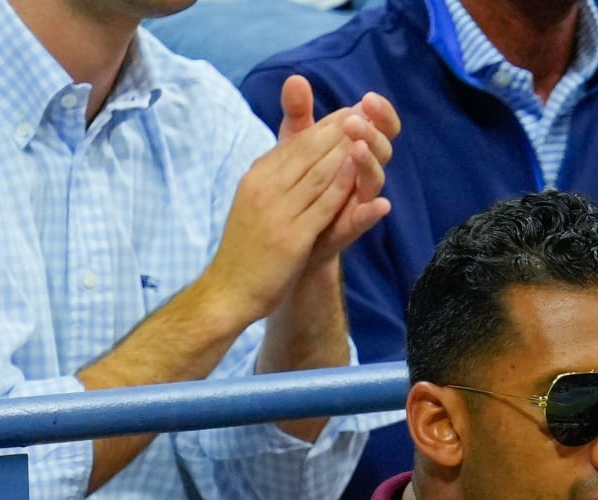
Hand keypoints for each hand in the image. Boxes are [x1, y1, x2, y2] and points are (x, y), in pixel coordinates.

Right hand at [203, 76, 395, 323]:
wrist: (229, 290)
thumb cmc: (246, 249)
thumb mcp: (256, 203)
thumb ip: (275, 179)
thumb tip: (293, 160)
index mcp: (257, 177)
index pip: (295, 145)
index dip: (323, 126)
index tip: (349, 111)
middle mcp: (265, 187)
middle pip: (307, 151)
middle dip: (338, 129)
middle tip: (366, 111)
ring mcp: (277, 210)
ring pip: (317, 173)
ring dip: (344, 149)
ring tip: (368, 130)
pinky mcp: (291, 236)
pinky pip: (321, 205)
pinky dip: (341, 186)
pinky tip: (359, 171)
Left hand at [277, 76, 398, 268]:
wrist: (283, 234)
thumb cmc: (297, 184)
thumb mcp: (294, 145)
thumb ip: (299, 114)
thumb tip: (296, 78)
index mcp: (353, 149)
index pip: (378, 125)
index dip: (379, 113)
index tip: (369, 98)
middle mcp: (361, 173)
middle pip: (381, 149)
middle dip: (372, 133)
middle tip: (356, 121)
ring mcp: (357, 200)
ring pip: (374, 181)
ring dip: (370, 164)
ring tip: (359, 149)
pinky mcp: (349, 227)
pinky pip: (366, 219)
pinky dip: (372, 212)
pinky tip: (381, 205)